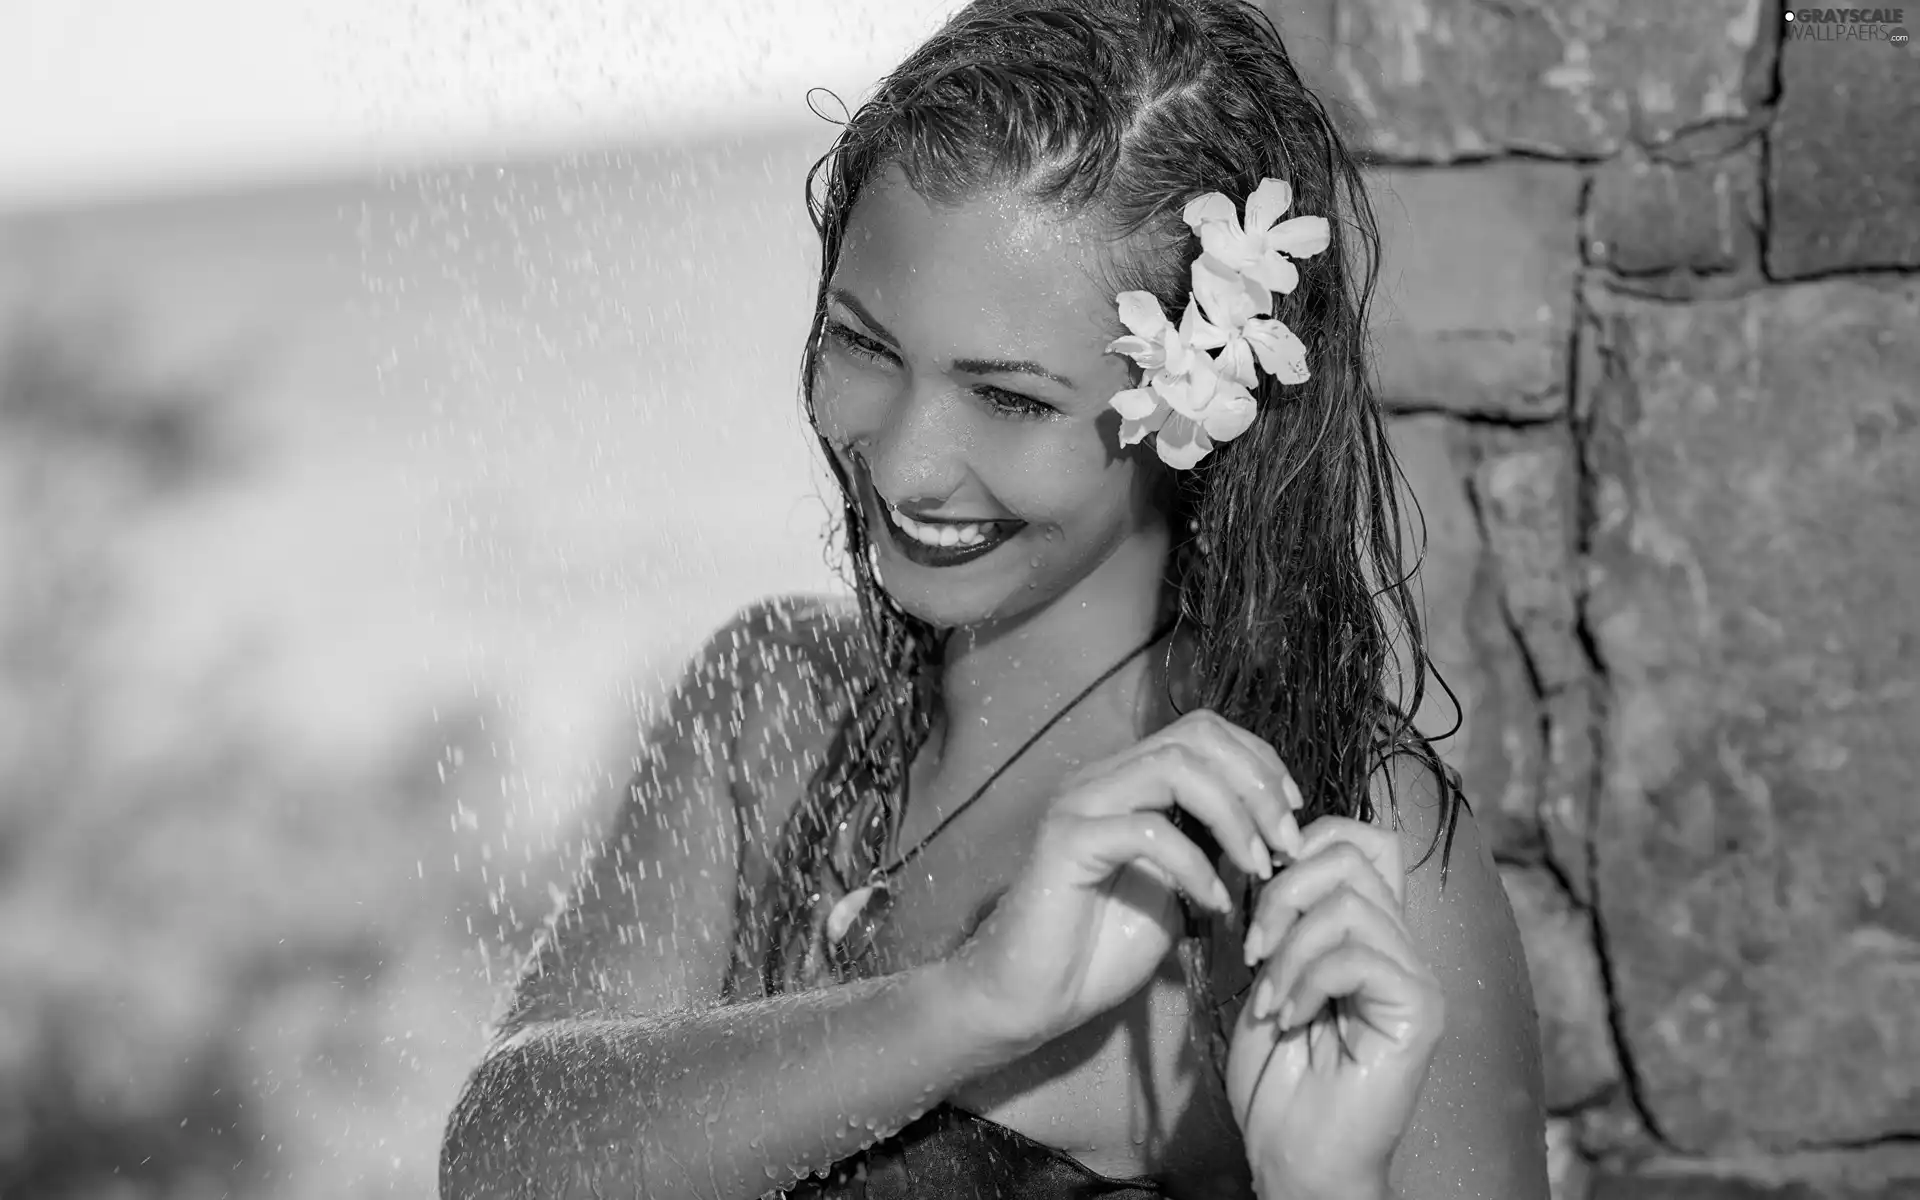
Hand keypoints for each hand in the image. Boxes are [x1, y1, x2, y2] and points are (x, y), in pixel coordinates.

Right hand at [952, 709, 1303, 1051]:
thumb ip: (1211, 851)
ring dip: (1233, 815)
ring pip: (1174, 769)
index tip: (1294, 812)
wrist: (1030, 999)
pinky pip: (1147, 832)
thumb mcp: (1176, 892)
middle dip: (1256, 783)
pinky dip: (1194, 864)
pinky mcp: (1067, 841)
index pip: (1202, 731)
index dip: (1258, 761)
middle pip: (1195, 737)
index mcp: (1126, 780)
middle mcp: (1101, 778)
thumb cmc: (1100, 951)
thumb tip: (1268, 834)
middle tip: (1287, 842)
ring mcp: (1079, 803)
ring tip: (1258, 867)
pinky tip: (1213, 904)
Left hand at [1227, 817, 1443, 1199]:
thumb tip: (1268, 849)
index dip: (1310, 841)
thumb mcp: (1269, 975)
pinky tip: (1290, 1019)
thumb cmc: (1278, 1076)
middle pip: (1355, 856)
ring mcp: (1417, 977)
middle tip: (1254, 950)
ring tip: (1271, 998)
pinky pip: (1358, 956)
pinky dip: (1307, 981)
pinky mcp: (1419, 1010)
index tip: (1260, 889)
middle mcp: (1402, 946)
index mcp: (1370, 932)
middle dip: (1285, 892)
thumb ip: (1283, 918)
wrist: (1294, 1157)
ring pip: (1351, 904)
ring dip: (1290, 948)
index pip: (1364, 839)